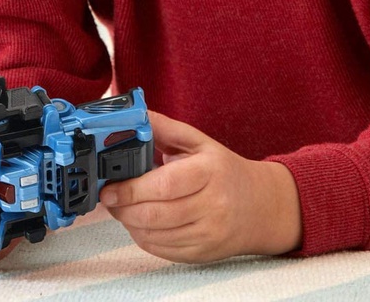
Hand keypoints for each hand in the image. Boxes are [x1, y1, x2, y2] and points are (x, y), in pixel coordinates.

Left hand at [99, 111, 302, 262]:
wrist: (259, 206)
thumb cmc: (224, 171)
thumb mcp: (200, 142)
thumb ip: (166, 128)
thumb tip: (136, 115)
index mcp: (210, 171)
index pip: (165, 184)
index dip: (132, 189)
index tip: (110, 188)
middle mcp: (212, 205)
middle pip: (156, 214)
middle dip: (124, 209)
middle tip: (110, 199)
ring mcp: (208, 233)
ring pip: (155, 236)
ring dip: (130, 224)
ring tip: (123, 209)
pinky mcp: (202, 254)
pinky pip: (162, 251)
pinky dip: (143, 238)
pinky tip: (141, 223)